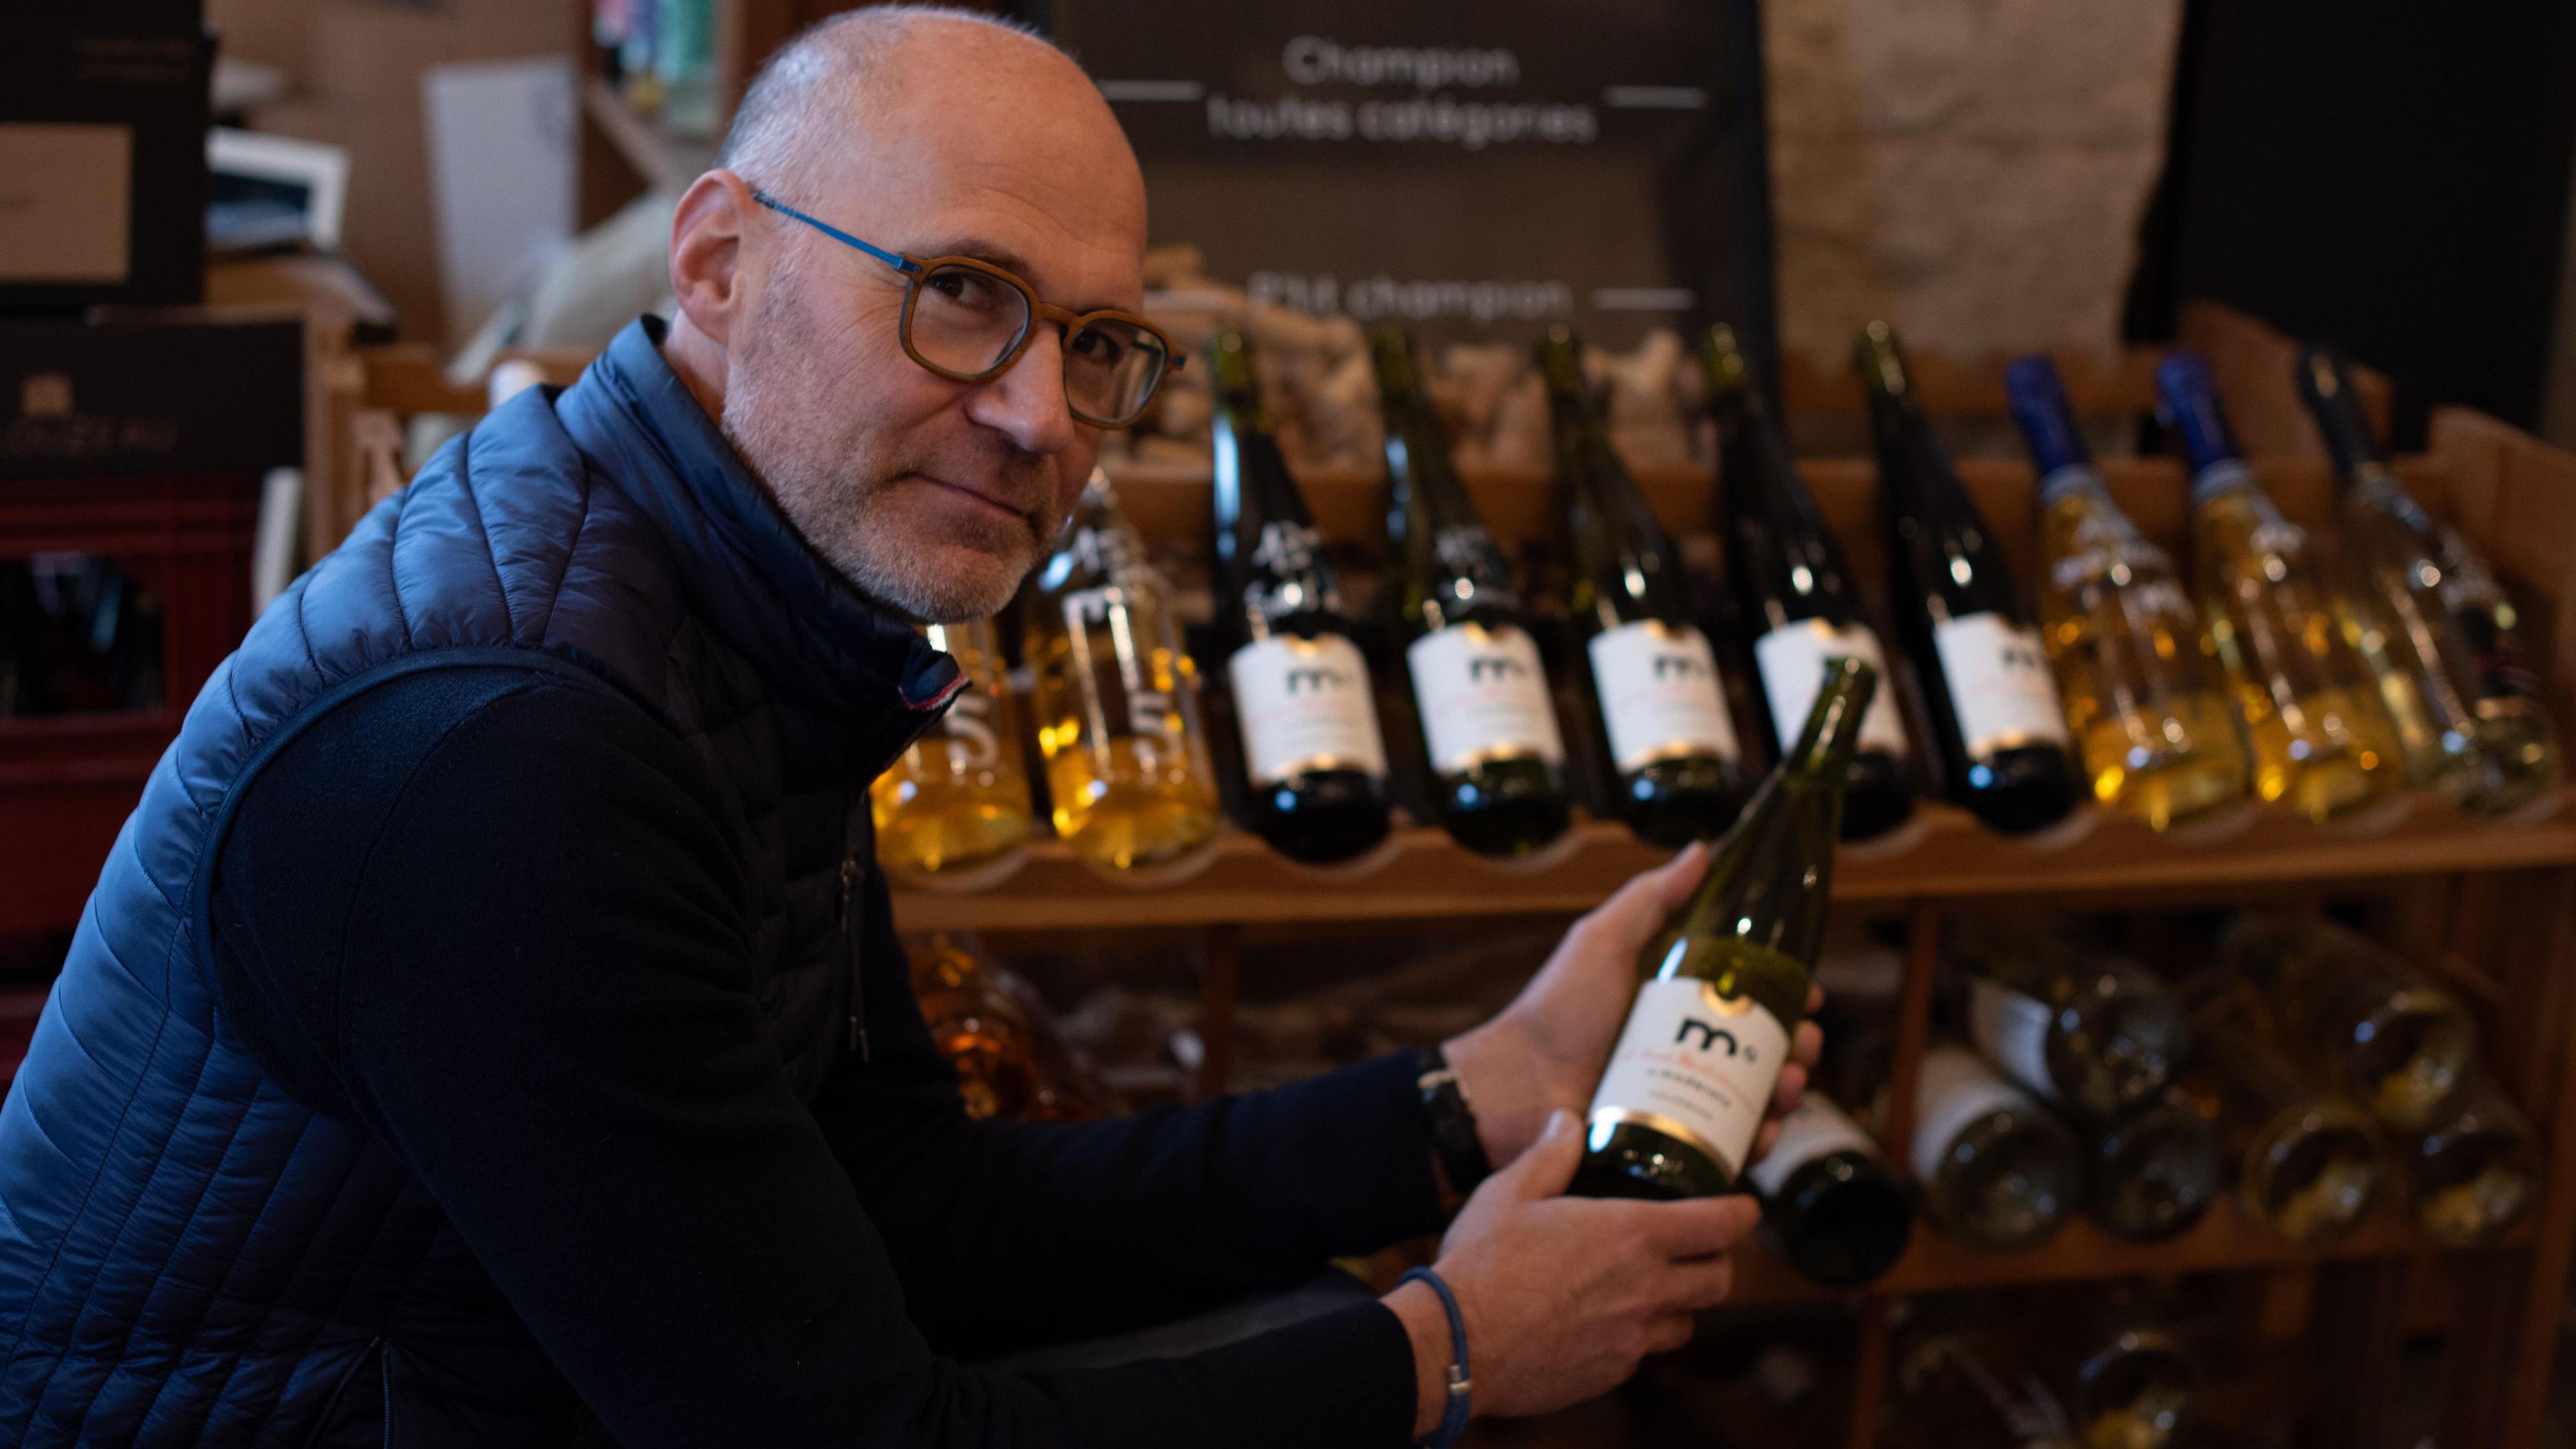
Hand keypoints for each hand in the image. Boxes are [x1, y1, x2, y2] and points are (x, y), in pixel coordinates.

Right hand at [1385, 1110, 1761, 1435]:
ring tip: (1655, 1287)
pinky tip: (1608, 1322)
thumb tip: (1568, 1121)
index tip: (1746, 1206)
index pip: (1718, 1224)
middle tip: (1703, 1248)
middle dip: (1719, 1262)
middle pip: (1718, 1281)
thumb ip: (1550, 1155)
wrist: (1457, 1343)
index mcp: (1632, 1235)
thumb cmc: (1483, 1262)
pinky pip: (1643, 1354)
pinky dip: (1638, 1336)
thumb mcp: (1510, 1193)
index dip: (1741, 1212)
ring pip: (1685, 1323)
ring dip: (1680, 1303)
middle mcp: (1646, 1289)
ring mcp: (1631, 1338)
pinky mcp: (1611, 1373)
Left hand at [1442, 844, 1825, 1170]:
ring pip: (1754, 1100)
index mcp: (1675, 1007)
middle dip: (1796, 1048)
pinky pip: (1727, 1147)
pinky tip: (1764, 1132)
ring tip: (1788, 1085)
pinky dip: (1755, 1141)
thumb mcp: (1602, 942)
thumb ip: (1650, 899)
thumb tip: (1703, 849)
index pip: (1748, 1001)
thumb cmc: (1555, 1011)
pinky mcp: (1672, 1147)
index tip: (1810, 995)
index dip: (1786, 998)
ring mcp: (1679, 1102)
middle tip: (1803, 1045)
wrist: (1513, 1088)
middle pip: (1762, 1051)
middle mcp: (1684, 1054)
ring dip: (1785, 1093)